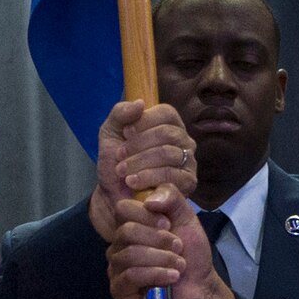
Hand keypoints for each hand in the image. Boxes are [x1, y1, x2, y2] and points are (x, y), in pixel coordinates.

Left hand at [89, 100, 196, 240]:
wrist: (113, 194)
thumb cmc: (116, 162)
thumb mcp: (110, 133)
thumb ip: (120, 114)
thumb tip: (139, 103)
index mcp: (168, 124)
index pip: (166, 113)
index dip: (144, 121)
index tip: (125, 133)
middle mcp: (183, 140)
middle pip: (167, 133)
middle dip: (138, 146)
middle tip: (120, 157)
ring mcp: (188, 161)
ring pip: (168, 154)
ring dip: (140, 163)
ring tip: (123, 172)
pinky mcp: (188, 182)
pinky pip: (172, 175)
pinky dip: (149, 178)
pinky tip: (134, 182)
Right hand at [107, 190, 236, 298]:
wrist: (200, 287)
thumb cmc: (191, 253)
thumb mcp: (187, 218)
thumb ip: (171, 197)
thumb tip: (149, 200)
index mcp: (131, 224)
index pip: (123, 209)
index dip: (147, 215)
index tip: (169, 224)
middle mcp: (119, 244)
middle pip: (126, 232)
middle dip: (159, 240)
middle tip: (179, 248)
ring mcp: (117, 267)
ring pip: (130, 254)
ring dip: (162, 258)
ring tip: (179, 265)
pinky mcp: (118, 289)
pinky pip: (130, 276)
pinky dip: (155, 274)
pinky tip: (171, 278)